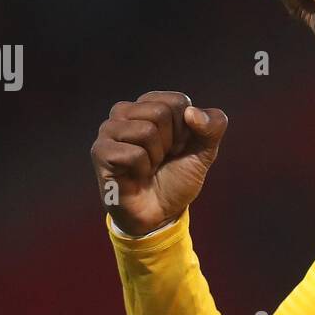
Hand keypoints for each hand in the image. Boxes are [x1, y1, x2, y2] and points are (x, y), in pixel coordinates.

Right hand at [90, 92, 228, 236]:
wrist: (160, 213)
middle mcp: (125, 112)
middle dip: (170, 143)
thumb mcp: (205, 151)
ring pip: (146, 130)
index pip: (177, 101)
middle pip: (160, 112)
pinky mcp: (100, 151)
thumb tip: (192, 112)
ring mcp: (109, 130)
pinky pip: (134, 153)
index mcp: (148, 104)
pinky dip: (143, 169)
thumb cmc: (177, 177)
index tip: (177, 147)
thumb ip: (213, 126)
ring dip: (156, 157)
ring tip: (148, 166)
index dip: (186, 130)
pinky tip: (136, 175)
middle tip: (161, 159)